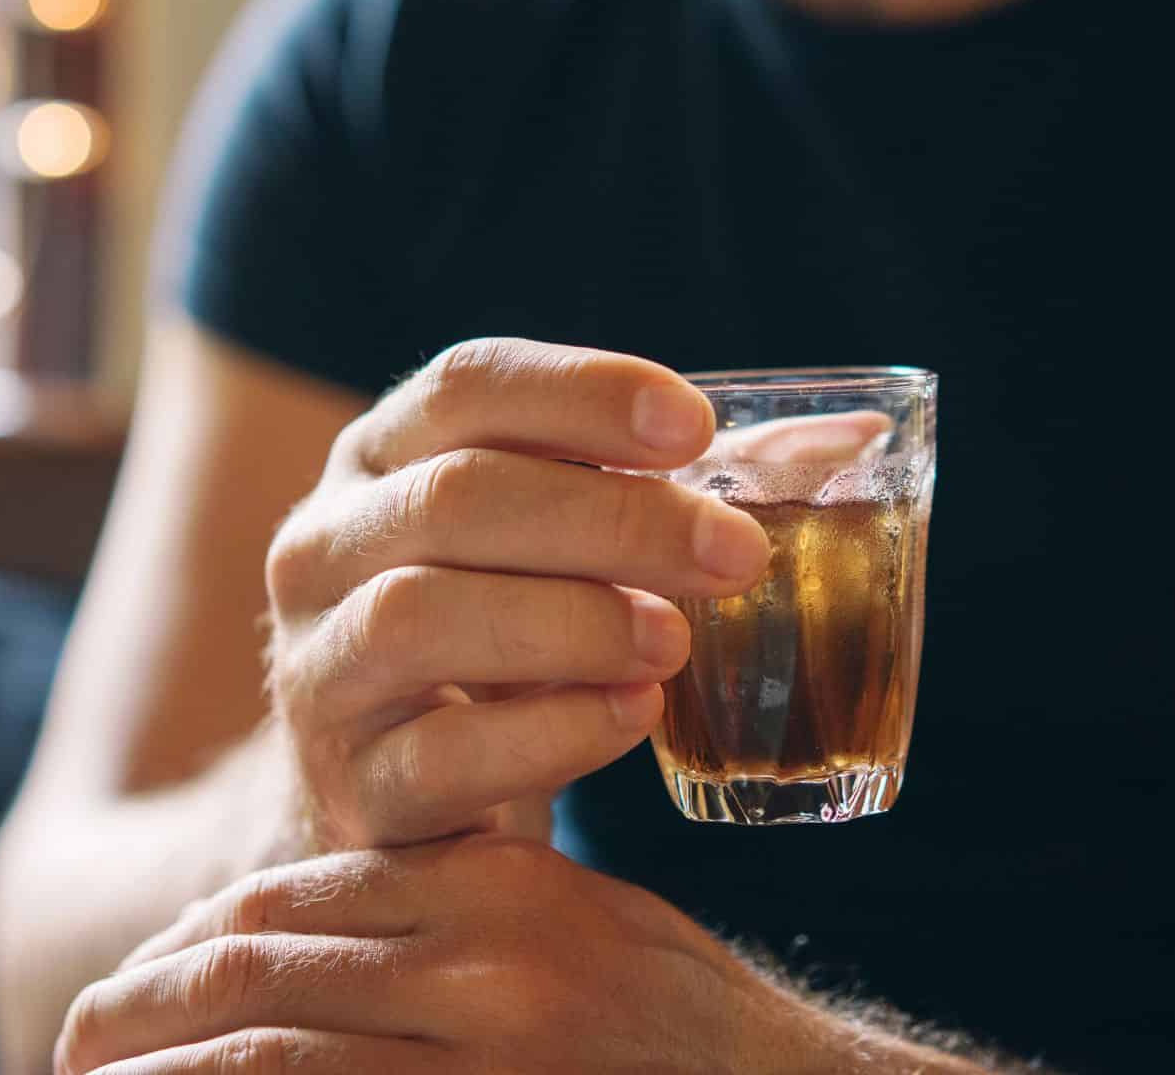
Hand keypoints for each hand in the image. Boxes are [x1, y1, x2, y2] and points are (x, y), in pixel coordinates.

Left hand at [55, 836, 884, 1073]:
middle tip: (77, 1039)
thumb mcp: (572, 925)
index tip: (143, 974)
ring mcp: (491, 1052)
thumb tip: (288, 928)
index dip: (193, 937)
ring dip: (162, 1072)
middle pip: (257, 966)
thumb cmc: (683, 1026)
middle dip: (144, 1006)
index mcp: (496, 886)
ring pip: (268, 1050)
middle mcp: (485, 960)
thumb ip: (449, 908)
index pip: (293, 898)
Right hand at [262, 338, 773, 849]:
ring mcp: (319, 668)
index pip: (465, 384)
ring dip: (572, 620)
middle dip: (612, 519)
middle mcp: (322, 548)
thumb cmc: (502, 639)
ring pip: (418, 616)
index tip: (697, 430)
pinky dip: (550, 732)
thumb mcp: (561, 549)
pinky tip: (633, 718)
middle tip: (737, 556)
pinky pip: (438, 753)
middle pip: (455, 497)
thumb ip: (680, 490)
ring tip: (675, 643)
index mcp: (379, 460)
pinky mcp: (346, 783)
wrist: (396, 791)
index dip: (584, 393)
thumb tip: (855, 440)